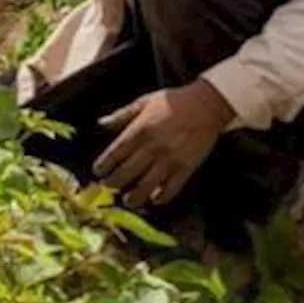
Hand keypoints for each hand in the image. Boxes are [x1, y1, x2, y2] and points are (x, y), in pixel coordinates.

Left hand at [93, 80, 234, 208]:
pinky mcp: (186, 167)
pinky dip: (161, 198)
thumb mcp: (143, 102)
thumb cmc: (173, 101)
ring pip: (146, 186)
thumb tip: (100, 123)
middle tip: (109, 187)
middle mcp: (152, 147)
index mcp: (139, 130)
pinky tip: (154, 200)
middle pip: (126, 173)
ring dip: (134, 197)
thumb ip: (121, 115)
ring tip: (128, 200)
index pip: (115, 154)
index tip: (97, 172)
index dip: (103, 166)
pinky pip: (171, 189)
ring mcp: (169, 159)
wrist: (205, 104)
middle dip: (113, 184)